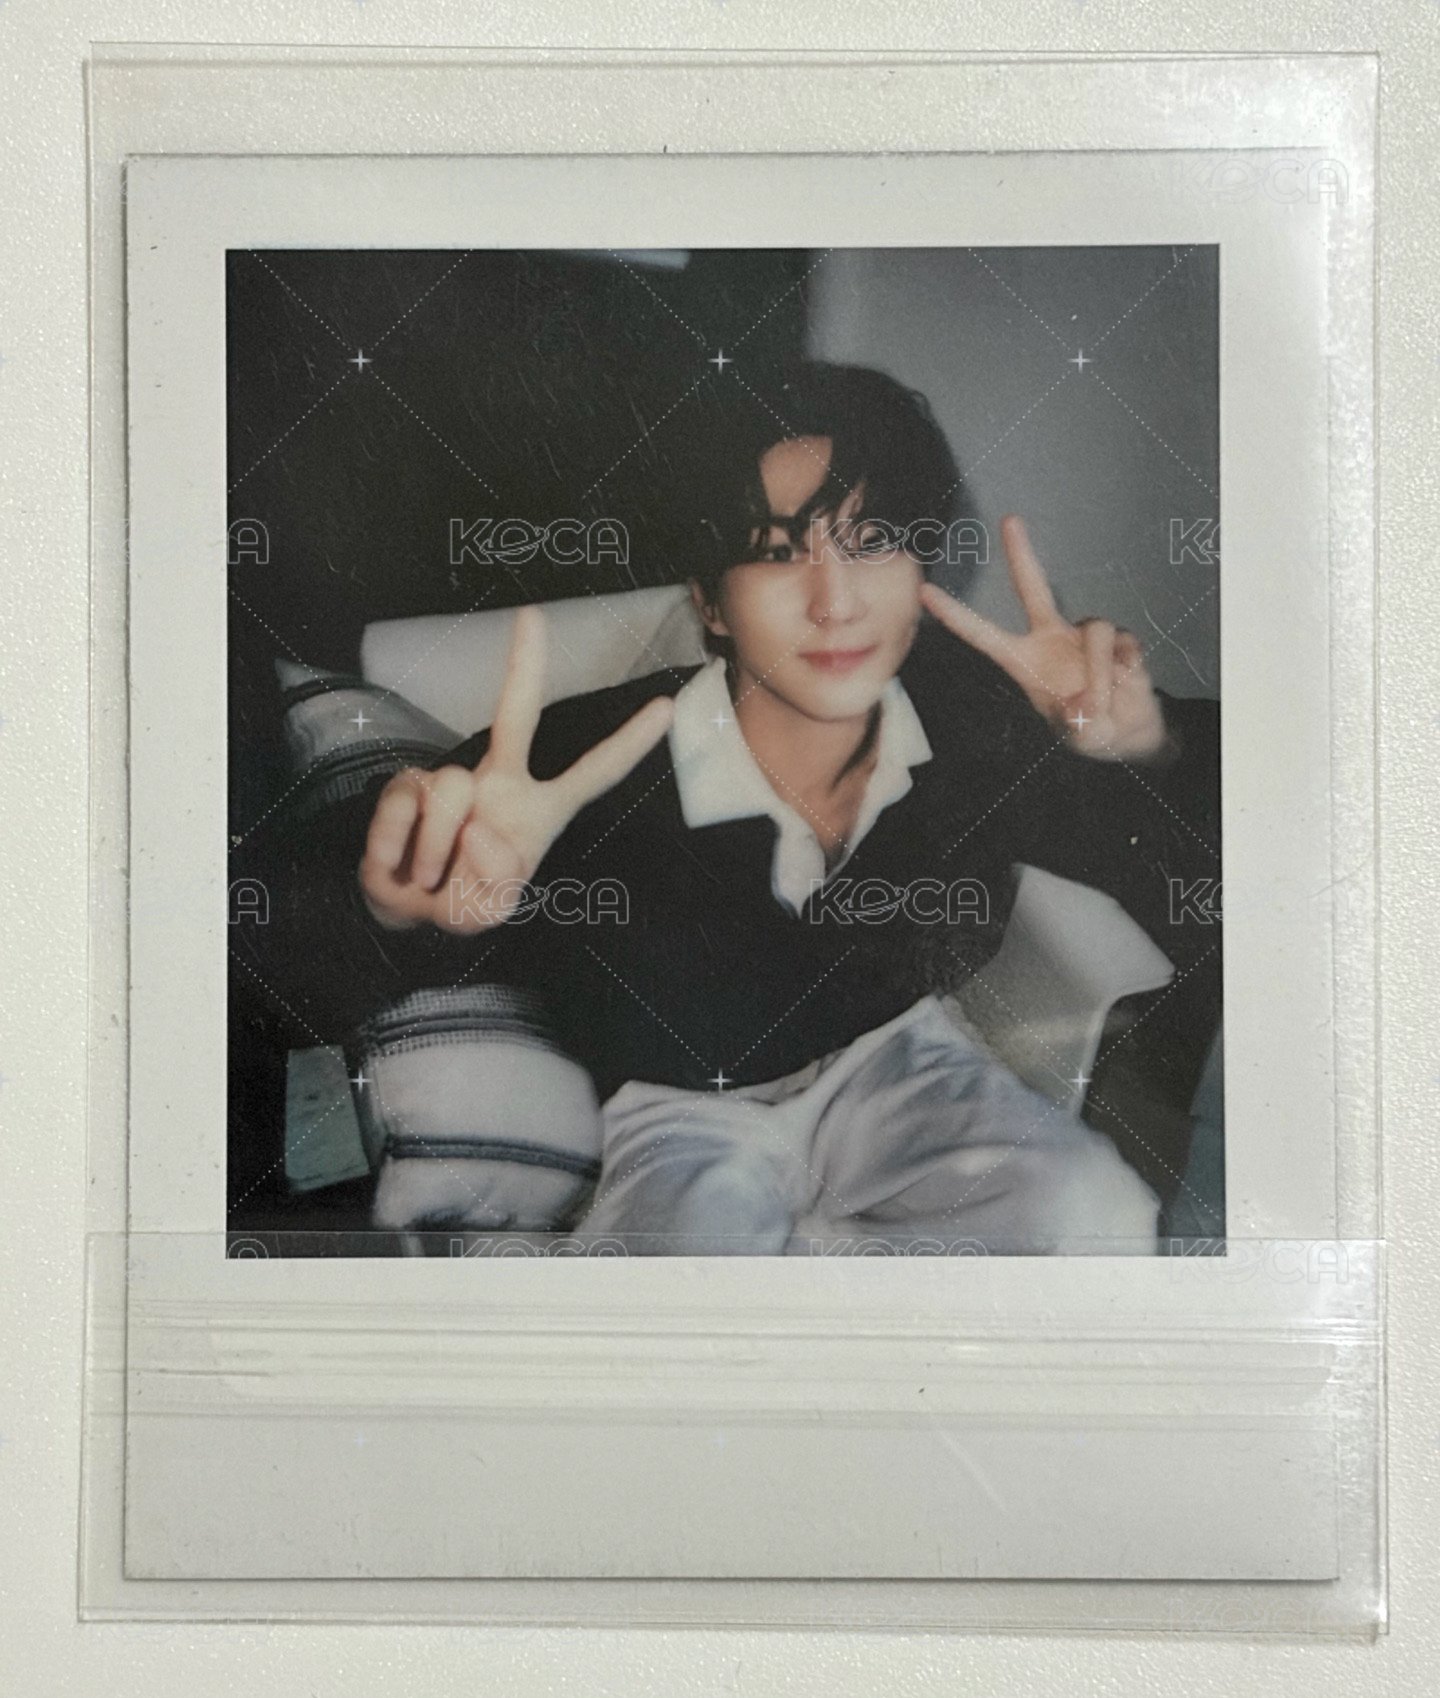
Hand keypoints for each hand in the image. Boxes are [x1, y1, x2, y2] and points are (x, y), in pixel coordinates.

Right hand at [358, 604, 673, 932]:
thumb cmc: (461, 901)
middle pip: (516, 717)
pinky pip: (406, 804)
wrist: (404, 908)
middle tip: (533, 617)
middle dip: (524, 665)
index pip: (594, 772)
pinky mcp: (407, 785)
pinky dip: (398, 845)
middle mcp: (500, 783)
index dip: (629, 743)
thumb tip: (481, 831)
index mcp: (540, 810)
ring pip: (451, 791)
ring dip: (435, 849)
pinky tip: (400, 864)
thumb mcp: (488, 910)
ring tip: (430, 878)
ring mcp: (454, 780)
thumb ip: (495, 883)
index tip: (667, 706)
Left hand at [918, 514, 1169, 761]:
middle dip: (1022, 554)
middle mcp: (1052, 638)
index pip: (983, 634)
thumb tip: (1088, 701)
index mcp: (1025, 660)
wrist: (1128, 730)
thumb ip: (1081, 718)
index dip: (956, 615)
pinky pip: (1123, 646)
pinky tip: (1125, 689)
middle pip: (1033, 588)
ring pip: (1094, 631)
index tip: (925, 593)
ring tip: (1103, 705)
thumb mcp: (1080, 732)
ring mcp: (1085, 634)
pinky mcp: (1120, 638)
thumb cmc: (1090, 728)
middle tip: (1009, 519)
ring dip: (1101, 675)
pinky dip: (1125, 676)